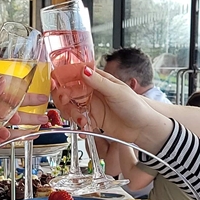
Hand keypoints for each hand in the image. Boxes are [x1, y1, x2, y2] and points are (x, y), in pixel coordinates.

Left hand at [0, 79, 46, 167]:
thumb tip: (4, 82)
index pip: (0, 91)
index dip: (18, 92)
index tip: (34, 92)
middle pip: (6, 108)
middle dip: (25, 110)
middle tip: (44, 111)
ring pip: (2, 124)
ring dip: (18, 126)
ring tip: (35, 127)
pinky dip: (4, 138)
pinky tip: (14, 137)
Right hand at [54, 66, 172, 151]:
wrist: (143, 129)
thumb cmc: (135, 106)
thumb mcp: (117, 91)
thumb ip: (99, 82)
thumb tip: (84, 70)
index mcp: (98, 79)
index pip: (76, 74)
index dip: (64, 78)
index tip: (56, 83)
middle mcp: (92, 91)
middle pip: (69, 91)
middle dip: (64, 98)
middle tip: (66, 103)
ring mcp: (92, 106)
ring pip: (72, 107)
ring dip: (73, 114)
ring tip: (82, 122)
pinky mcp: (92, 120)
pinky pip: (79, 121)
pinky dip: (80, 126)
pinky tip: (85, 129)